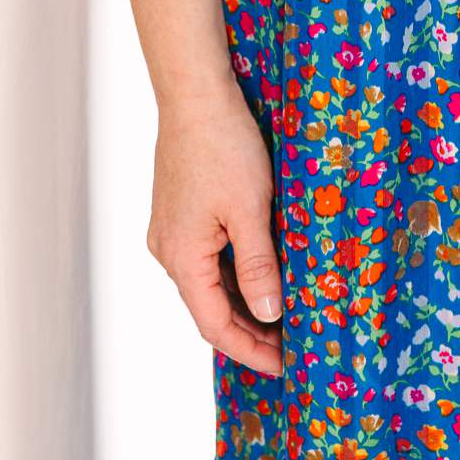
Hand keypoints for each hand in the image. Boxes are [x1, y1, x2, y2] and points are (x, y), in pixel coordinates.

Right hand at [149, 76, 284, 376]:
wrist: (195, 93)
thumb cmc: (224, 146)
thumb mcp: (250, 209)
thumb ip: (258, 266)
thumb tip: (269, 314)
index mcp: (182, 257)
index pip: (214, 325)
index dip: (249, 350)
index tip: (282, 365)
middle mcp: (169, 250)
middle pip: (209, 307)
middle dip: (249, 330)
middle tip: (290, 345)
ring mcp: (171, 230)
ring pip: (208, 282)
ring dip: (242, 300)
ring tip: (281, 314)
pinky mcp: (179, 210)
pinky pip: (206, 257)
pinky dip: (232, 273)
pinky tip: (259, 272)